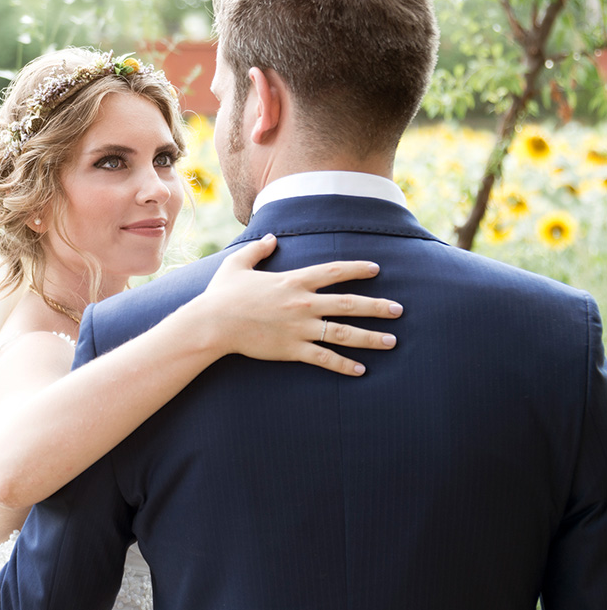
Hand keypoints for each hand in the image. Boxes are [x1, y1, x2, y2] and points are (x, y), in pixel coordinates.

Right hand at [197, 233, 401, 375]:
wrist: (212, 324)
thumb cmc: (222, 294)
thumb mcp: (237, 264)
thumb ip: (258, 250)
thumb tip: (272, 238)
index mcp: (293, 281)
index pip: (333, 272)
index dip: (357, 269)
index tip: (376, 269)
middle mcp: (302, 304)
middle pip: (349, 304)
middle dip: (377, 307)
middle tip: (398, 310)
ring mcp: (299, 328)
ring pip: (344, 333)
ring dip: (370, 337)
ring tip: (392, 341)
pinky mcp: (291, 349)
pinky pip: (324, 358)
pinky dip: (344, 365)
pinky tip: (361, 370)